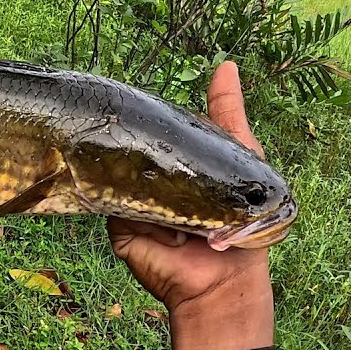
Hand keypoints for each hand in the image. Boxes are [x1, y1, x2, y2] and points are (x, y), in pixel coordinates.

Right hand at [108, 62, 275, 349]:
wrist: (223, 285)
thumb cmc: (240, 227)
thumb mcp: (242, 160)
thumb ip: (228, 116)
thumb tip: (226, 64)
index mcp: (176, 168)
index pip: (157, 134)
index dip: (151, 116)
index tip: (137, 92)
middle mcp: (150, 183)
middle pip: (133, 150)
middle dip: (132, 135)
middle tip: (121, 109)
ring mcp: (129, 203)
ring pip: (117, 171)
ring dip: (123, 161)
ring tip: (117, 137)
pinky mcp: (117, 226)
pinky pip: (108, 200)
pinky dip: (114, 189)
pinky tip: (116, 172)